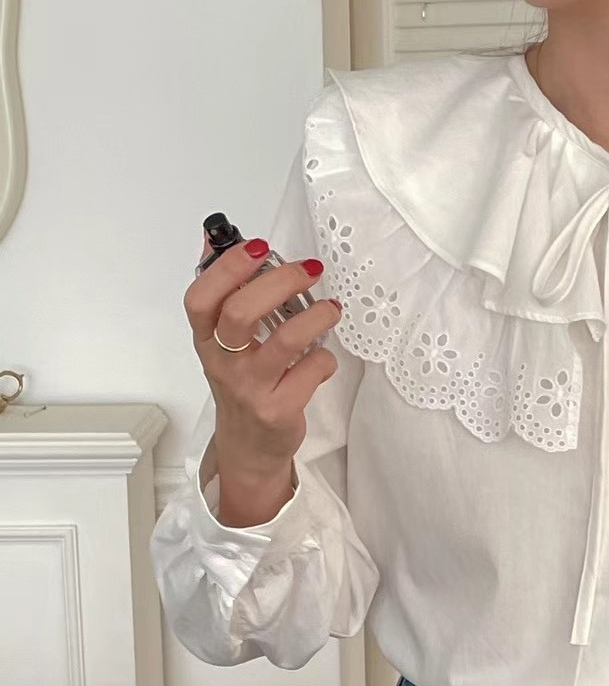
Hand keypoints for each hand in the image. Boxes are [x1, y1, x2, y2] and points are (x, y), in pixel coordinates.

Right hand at [183, 234, 342, 522]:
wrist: (250, 448)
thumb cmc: (242, 385)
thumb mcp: (222, 341)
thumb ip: (222, 290)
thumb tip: (214, 237)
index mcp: (206, 340)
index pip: (201, 298)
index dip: (229, 267)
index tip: (259, 247)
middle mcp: (223, 363)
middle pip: (241, 311)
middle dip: (280, 281)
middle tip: (309, 269)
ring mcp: (251, 388)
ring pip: (284, 342)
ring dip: (314, 316)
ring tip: (331, 308)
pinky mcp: (279, 410)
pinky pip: (311, 372)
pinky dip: (326, 359)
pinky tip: (324, 357)